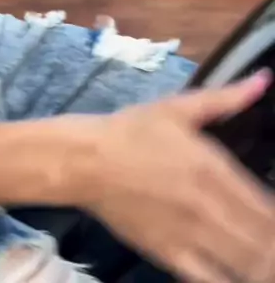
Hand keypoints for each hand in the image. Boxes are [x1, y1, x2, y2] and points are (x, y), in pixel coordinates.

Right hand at [67, 73, 274, 282]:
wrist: (87, 160)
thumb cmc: (133, 130)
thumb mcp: (180, 107)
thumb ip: (227, 98)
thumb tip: (264, 80)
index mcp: (214, 168)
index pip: (268, 207)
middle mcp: (208, 205)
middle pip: (264, 241)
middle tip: (273, 242)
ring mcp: (189, 234)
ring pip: (245, 265)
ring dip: (262, 267)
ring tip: (264, 262)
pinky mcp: (169, 255)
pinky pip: (211, 280)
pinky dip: (231, 281)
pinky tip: (239, 276)